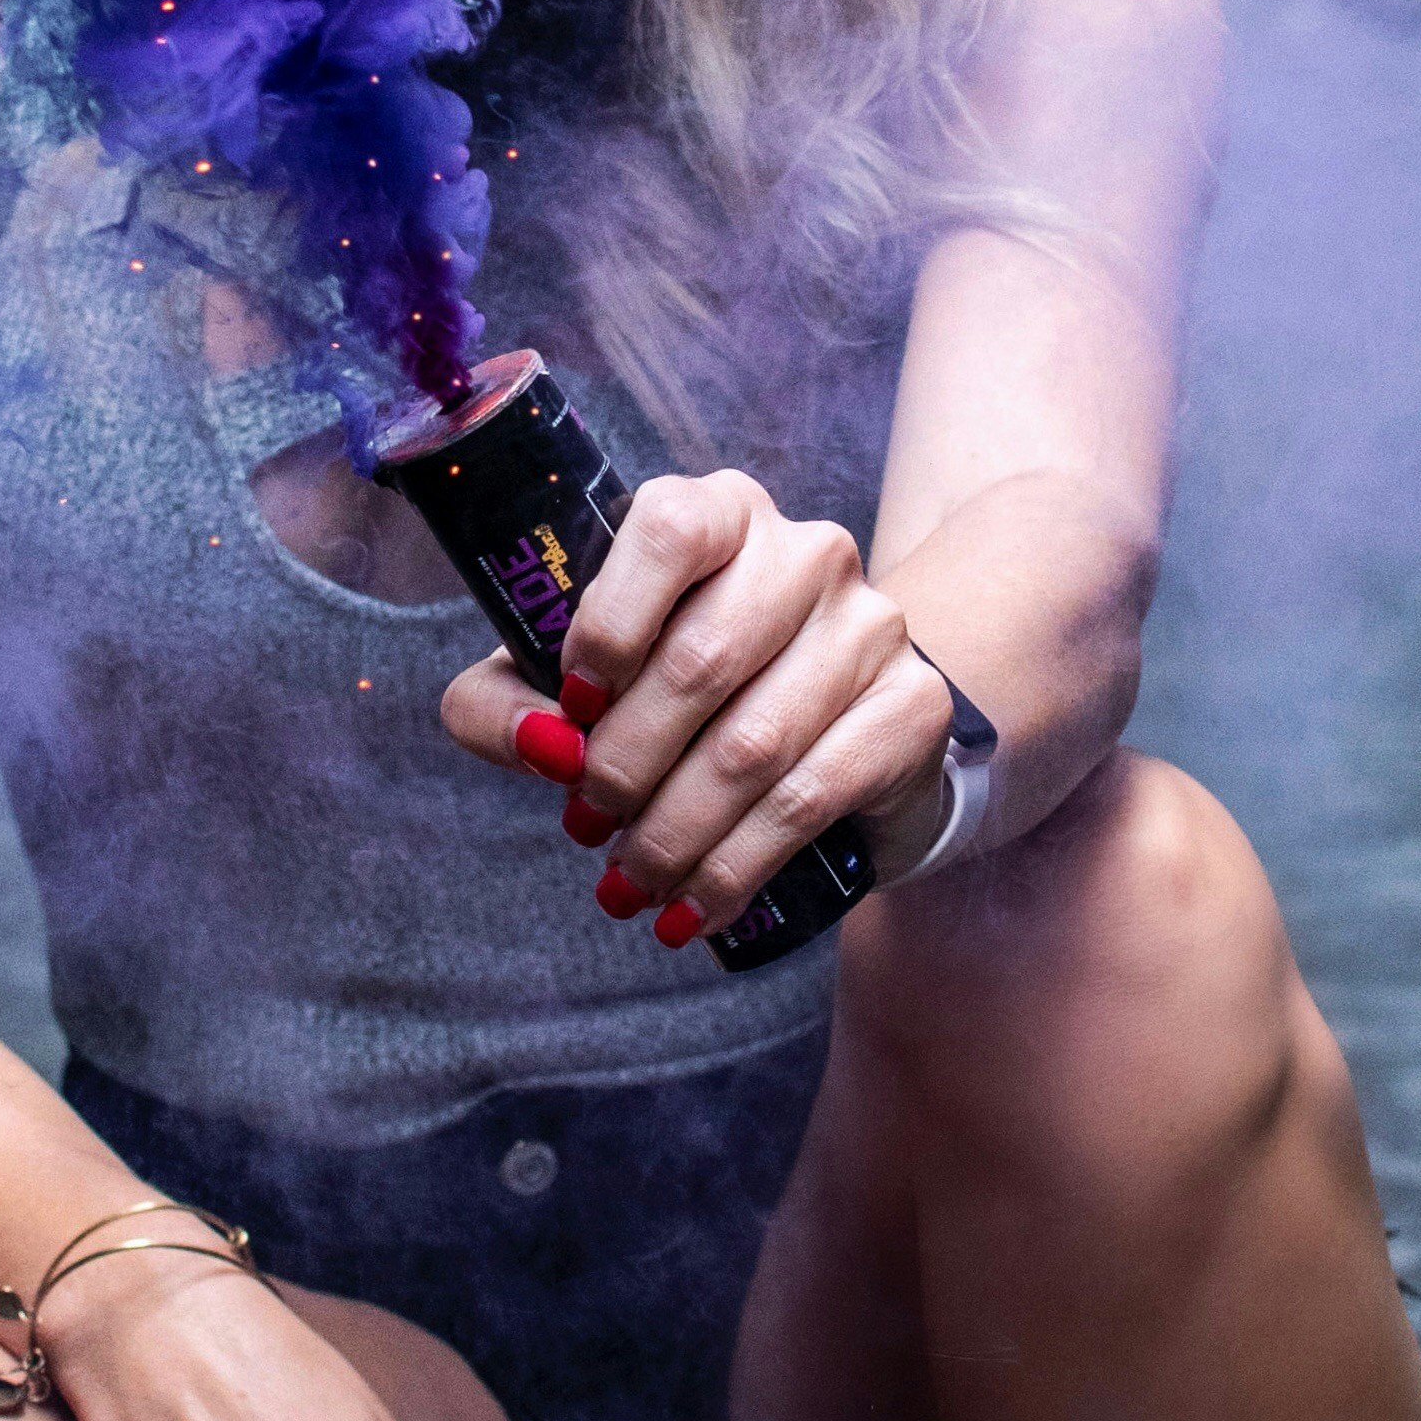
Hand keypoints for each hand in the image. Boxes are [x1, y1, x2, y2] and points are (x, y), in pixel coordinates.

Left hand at [438, 466, 961, 942]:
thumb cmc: (680, 694)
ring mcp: (871, 625)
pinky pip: (810, 797)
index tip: (572, 710)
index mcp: (719, 513)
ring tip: (628, 883)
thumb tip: (540, 746)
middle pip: (702, 660)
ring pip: (753, 745)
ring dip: (675, 834)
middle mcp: (806, 553)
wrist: (835, 731)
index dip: (611, 624)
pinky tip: (696, 907)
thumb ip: (508, 701)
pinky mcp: (912, 705)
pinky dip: (737, 867)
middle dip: (626, 763)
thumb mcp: (577, 683)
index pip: (669, 531)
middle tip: (587, 825)